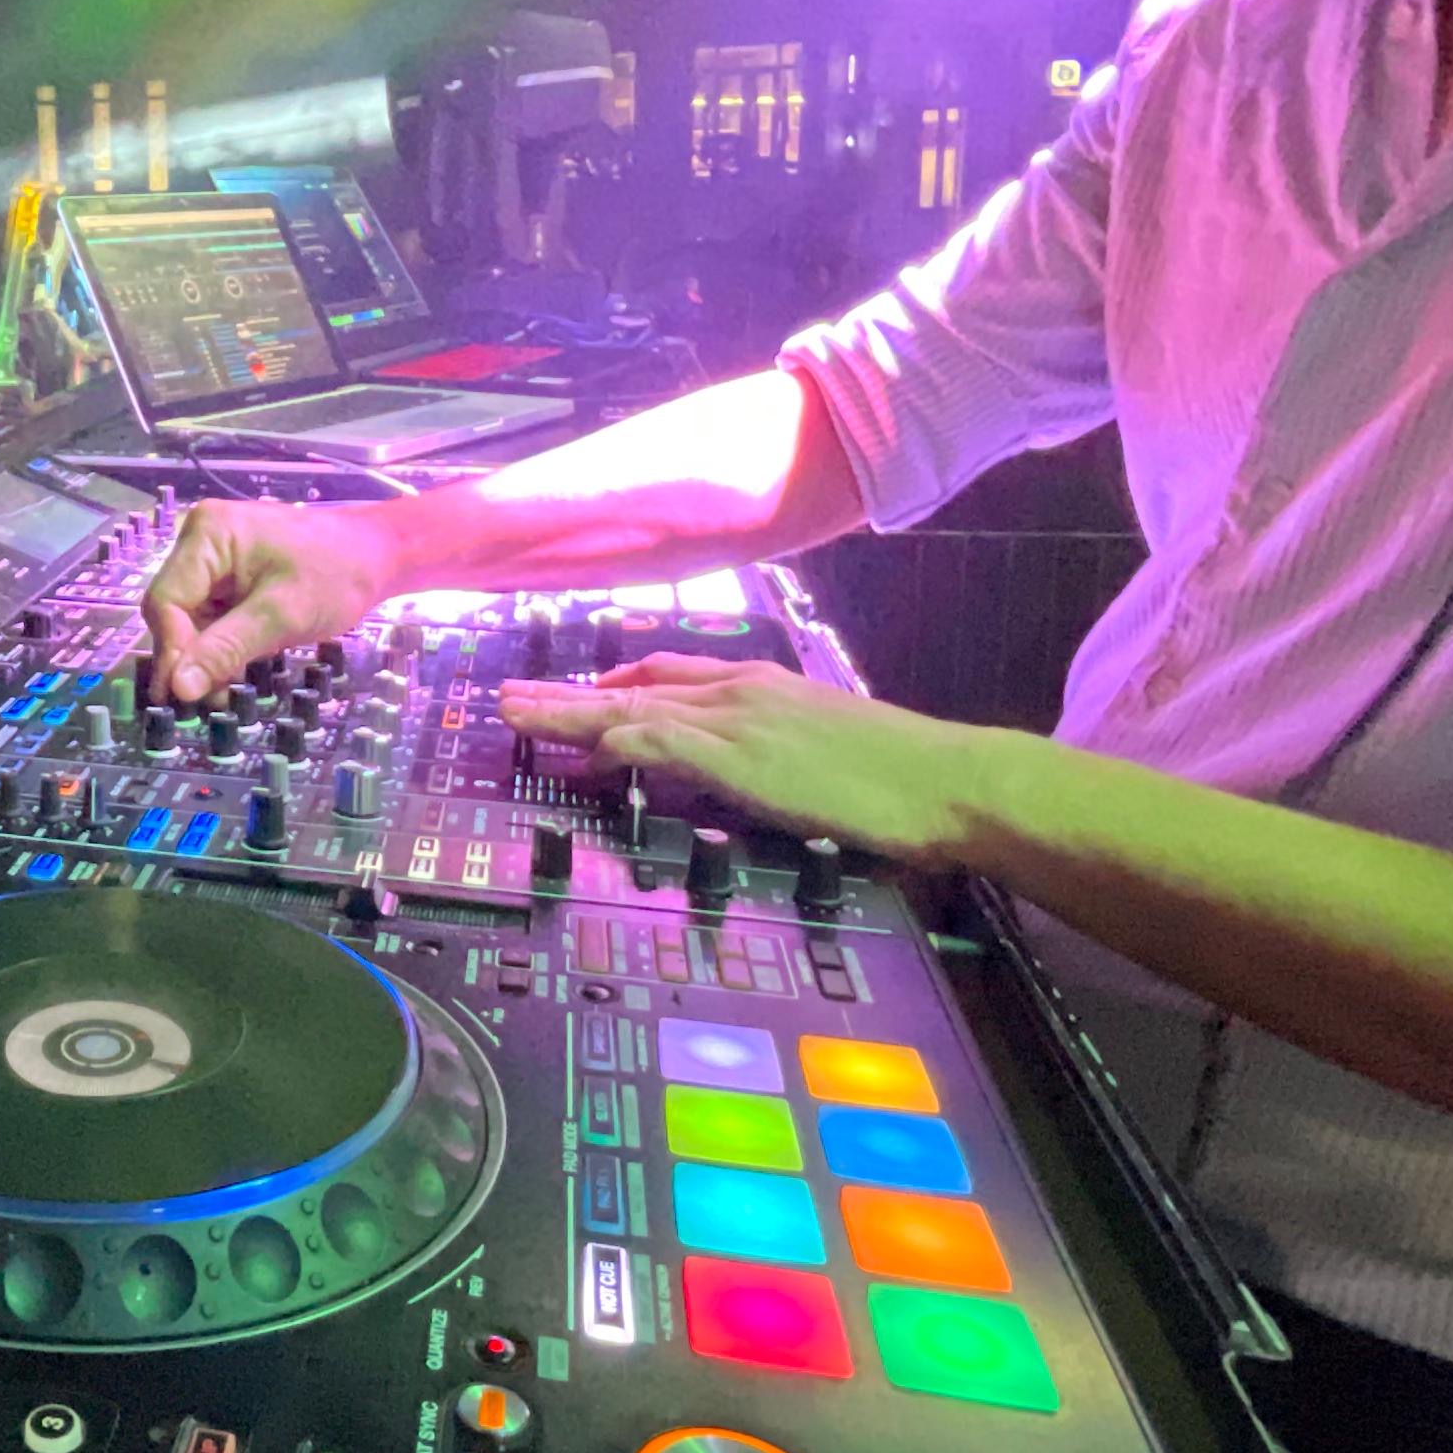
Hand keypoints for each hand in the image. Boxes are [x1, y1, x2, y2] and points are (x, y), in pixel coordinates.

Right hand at [142, 499, 401, 704]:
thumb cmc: (337, 575)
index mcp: (208, 534)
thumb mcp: (282, 615)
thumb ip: (226, 649)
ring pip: (189, 619)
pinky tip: (233, 672)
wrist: (377, 555)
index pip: (166, 600)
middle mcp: (200, 541)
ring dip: (204, 657)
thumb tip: (179, 688)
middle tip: (206, 703)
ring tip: (223, 693)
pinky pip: (209, 617)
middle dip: (188, 657)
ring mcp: (213, 559)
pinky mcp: (228, 577)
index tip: (182, 696)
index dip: (171, 651)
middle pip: (173, 610)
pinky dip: (219, 646)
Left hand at [496, 654, 1002, 866]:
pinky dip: (620, 740)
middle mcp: (739, 691)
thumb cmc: (898, 774)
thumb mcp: (824, 748)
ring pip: (632, 708)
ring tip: (516, 713)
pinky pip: (664, 743)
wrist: (941, 778)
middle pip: (635, 684)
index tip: (580, 694)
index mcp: (760, 686)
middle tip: (512, 696)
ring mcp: (738, 720)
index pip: (671, 674)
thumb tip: (748, 770)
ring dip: (570, 712)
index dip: (617, 685)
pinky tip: (586, 746)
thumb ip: (775, 751)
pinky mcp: (741, 756)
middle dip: (570, 693)